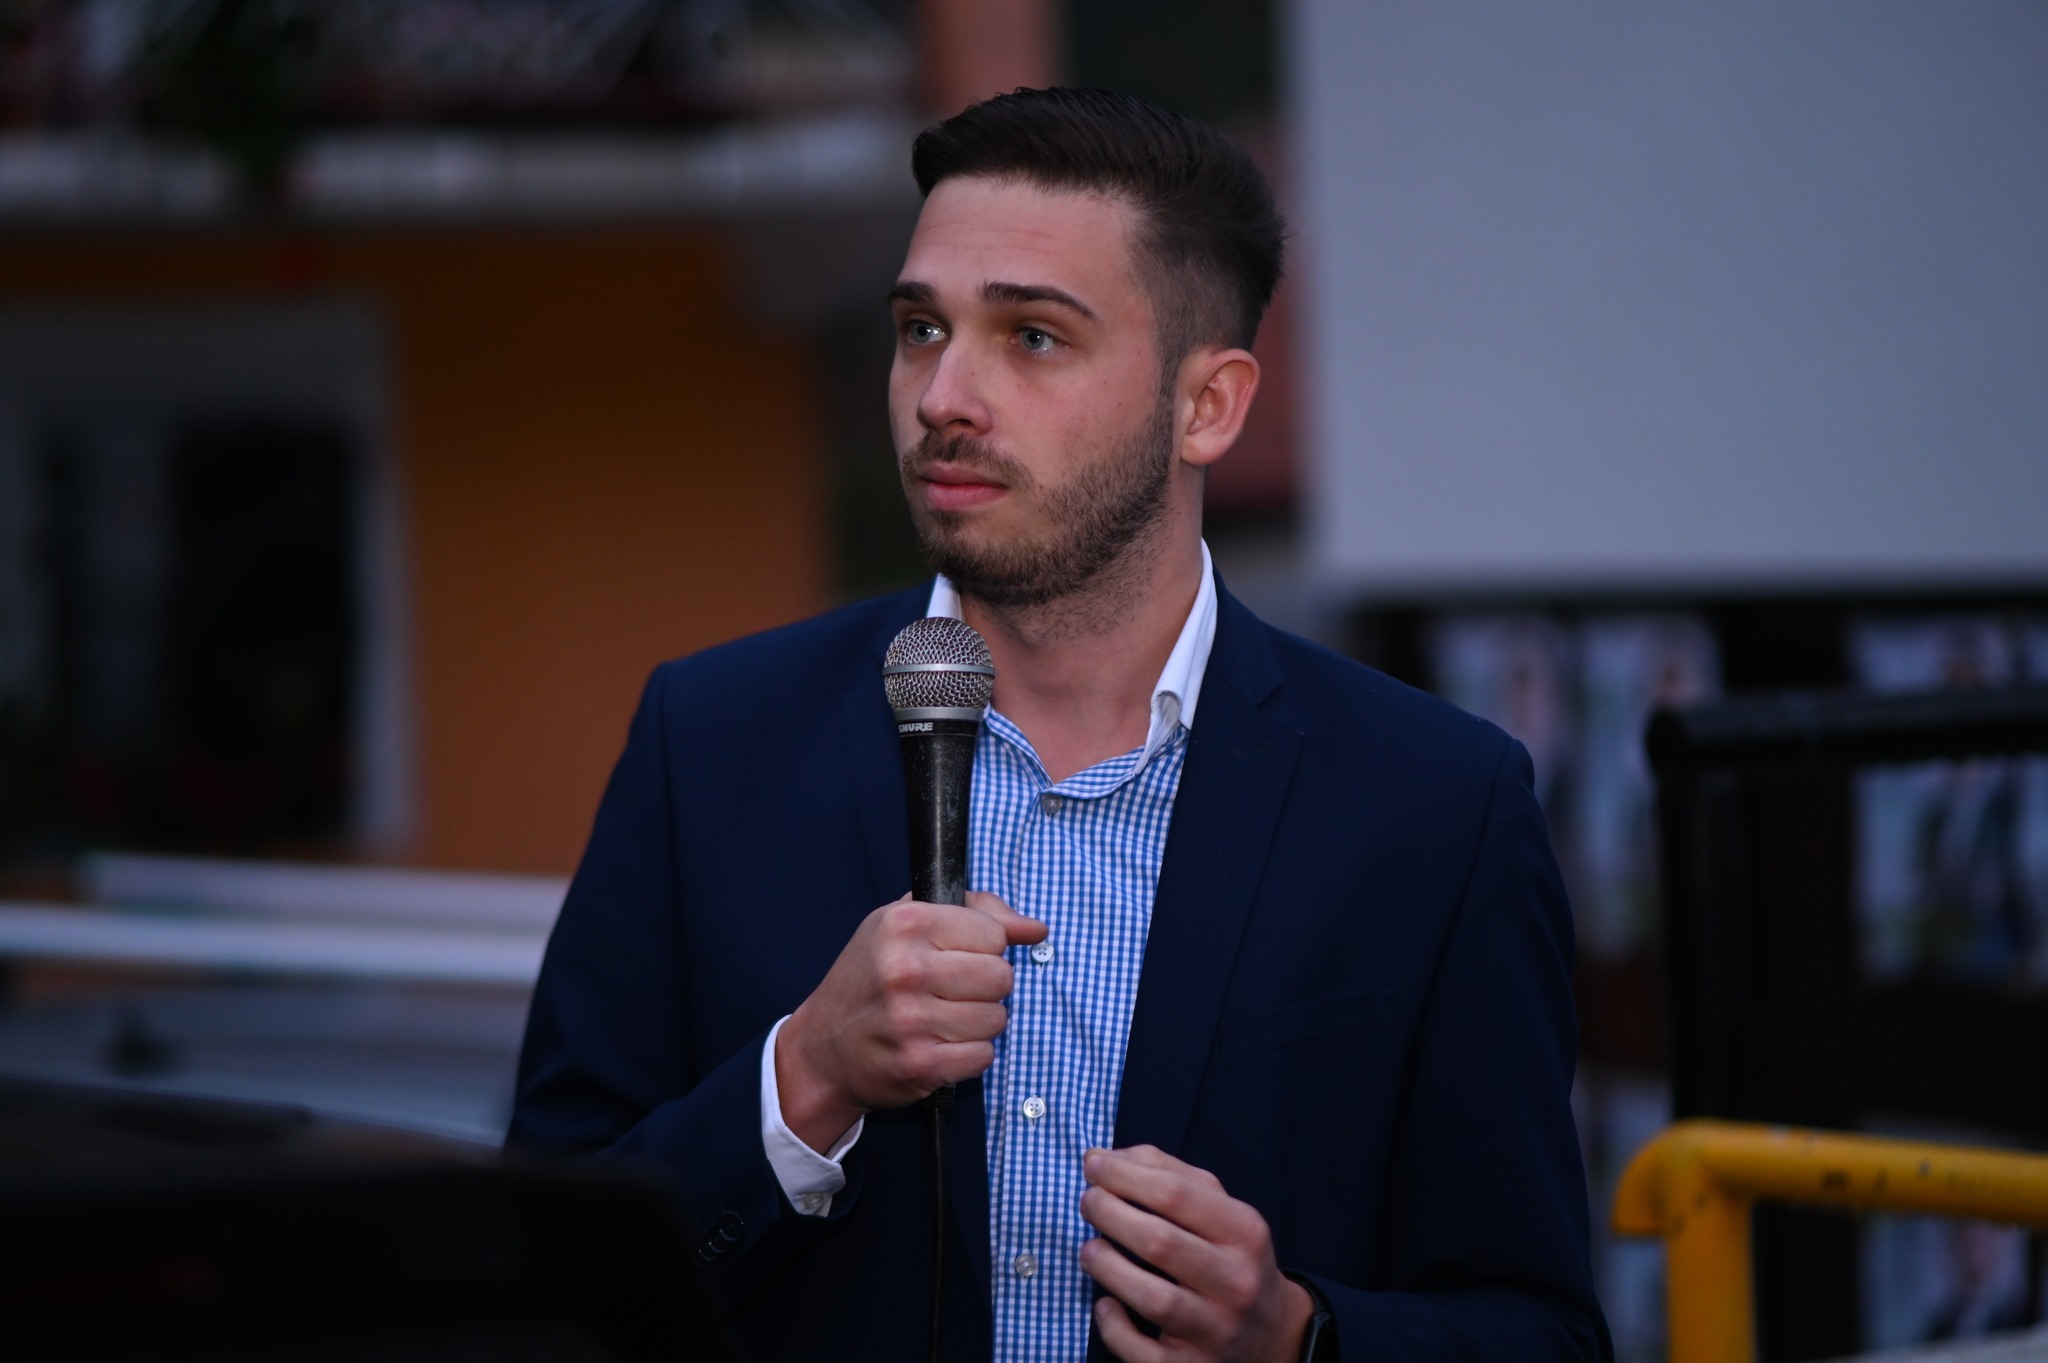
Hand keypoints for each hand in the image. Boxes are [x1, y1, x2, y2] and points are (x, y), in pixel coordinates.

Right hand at [776, 891, 1045, 1151]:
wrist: (823, 1048)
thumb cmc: (871, 977)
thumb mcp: (907, 923)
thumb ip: (976, 912)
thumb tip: (1035, 929)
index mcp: (904, 924)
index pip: (993, 933)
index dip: (984, 947)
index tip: (958, 956)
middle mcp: (905, 969)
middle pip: (1001, 977)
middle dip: (986, 986)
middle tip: (955, 991)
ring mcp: (911, 1020)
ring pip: (997, 1018)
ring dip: (979, 1022)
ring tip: (945, 1018)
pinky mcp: (920, 1065)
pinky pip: (983, 1056)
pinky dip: (970, 1054)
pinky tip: (941, 1044)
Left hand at [1079, 1146, 1315, 1362]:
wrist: (1273, 1335)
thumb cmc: (1232, 1258)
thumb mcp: (1220, 1210)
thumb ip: (1171, 1175)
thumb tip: (1106, 1157)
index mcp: (1245, 1233)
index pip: (1177, 1194)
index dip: (1125, 1175)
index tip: (1092, 1164)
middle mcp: (1237, 1282)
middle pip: (1160, 1242)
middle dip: (1110, 1214)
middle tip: (1087, 1202)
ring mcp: (1217, 1330)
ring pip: (1154, 1299)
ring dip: (1108, 1267)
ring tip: (1088, 1249)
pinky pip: (1144, 1352)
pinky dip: (1115, 1328)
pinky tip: (1105, 1304)